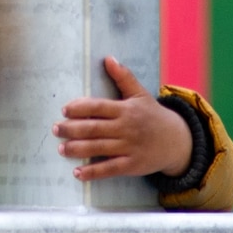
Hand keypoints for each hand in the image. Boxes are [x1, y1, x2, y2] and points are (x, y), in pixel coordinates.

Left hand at [52, 56, 191, 180]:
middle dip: (72, 129)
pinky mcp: (132, 165)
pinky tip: (77, 173)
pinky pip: (110, 168)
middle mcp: (126, 128)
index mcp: (125, 109)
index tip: (64, 109)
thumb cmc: (152, 115)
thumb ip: (123, 77)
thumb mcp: (140, 94)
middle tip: (55, 128)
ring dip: (77, 149)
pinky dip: (93, 172)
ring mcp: (129, 148)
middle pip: (94, 128)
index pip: (98, 107)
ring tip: (61, 148)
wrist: (177, 141)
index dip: (80, 107)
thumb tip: (108, 58)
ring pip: (98, 148)